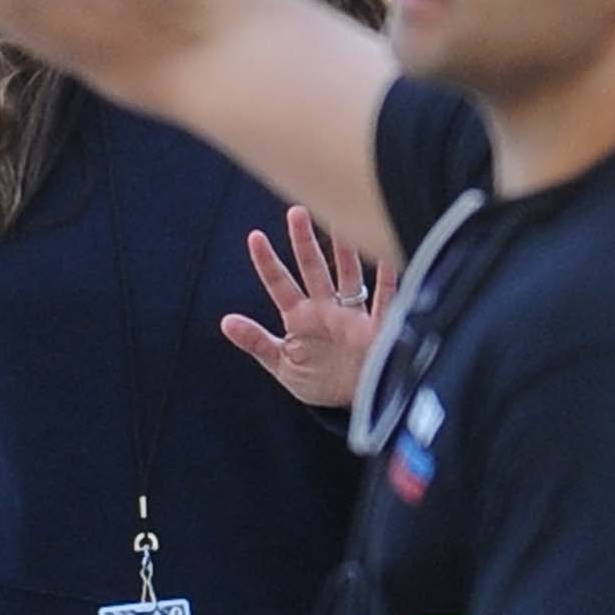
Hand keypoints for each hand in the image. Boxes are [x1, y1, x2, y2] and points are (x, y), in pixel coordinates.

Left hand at [219, 207, 394, 409]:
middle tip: (296, 212)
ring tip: (340, 220)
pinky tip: (387, 256)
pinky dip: (388, 278)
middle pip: (313, 269)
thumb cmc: (320, 383)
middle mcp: (326, 309)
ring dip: (344, 250)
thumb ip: (257, 342)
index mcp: (300, 317)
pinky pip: (385, 299)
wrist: (356, 402)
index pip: (279, 283)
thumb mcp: (282, 366)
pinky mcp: (377, 329)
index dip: (267, 261)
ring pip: (348, 275)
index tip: (256, 237)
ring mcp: (352, 316)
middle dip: (304, 241)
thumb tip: (226, 322)